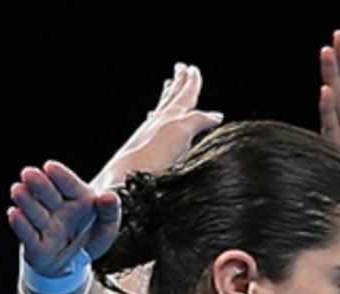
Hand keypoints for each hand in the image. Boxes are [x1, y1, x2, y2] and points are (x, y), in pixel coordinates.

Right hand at [8, 162, 121, 275]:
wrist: (76, 264)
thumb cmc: (90, 237)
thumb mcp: (107, 227)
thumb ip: (110, 211)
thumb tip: (110, 196)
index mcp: (77, 198)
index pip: (69, 185)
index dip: (60, 177)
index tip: (50, 167)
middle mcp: (58, 208)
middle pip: (49, 195)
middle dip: (39, 185)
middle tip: (28, 173)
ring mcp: (46, 226)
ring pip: (36, 213)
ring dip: (27, 202)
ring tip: (18, 190)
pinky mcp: (36, 246)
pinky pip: (29, 236)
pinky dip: (22, 226)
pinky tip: (14, 213)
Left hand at [92, 63, 222, 189]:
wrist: (123, 179)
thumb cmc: (151, 159)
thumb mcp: (180, 134)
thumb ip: (197, 121)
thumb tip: (215, 116)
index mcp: (170, 118)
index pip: (184, 97)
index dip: (191, 84)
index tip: (194, 70)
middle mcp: (159, 122)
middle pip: (172, 98)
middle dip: (179, 84)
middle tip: (181, 68)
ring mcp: (149, 134)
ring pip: (162, 108)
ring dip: (168, 96)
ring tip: (169, 85)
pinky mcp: (144, 148)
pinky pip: (154, 123)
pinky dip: (158, 114)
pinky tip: (153, 116)